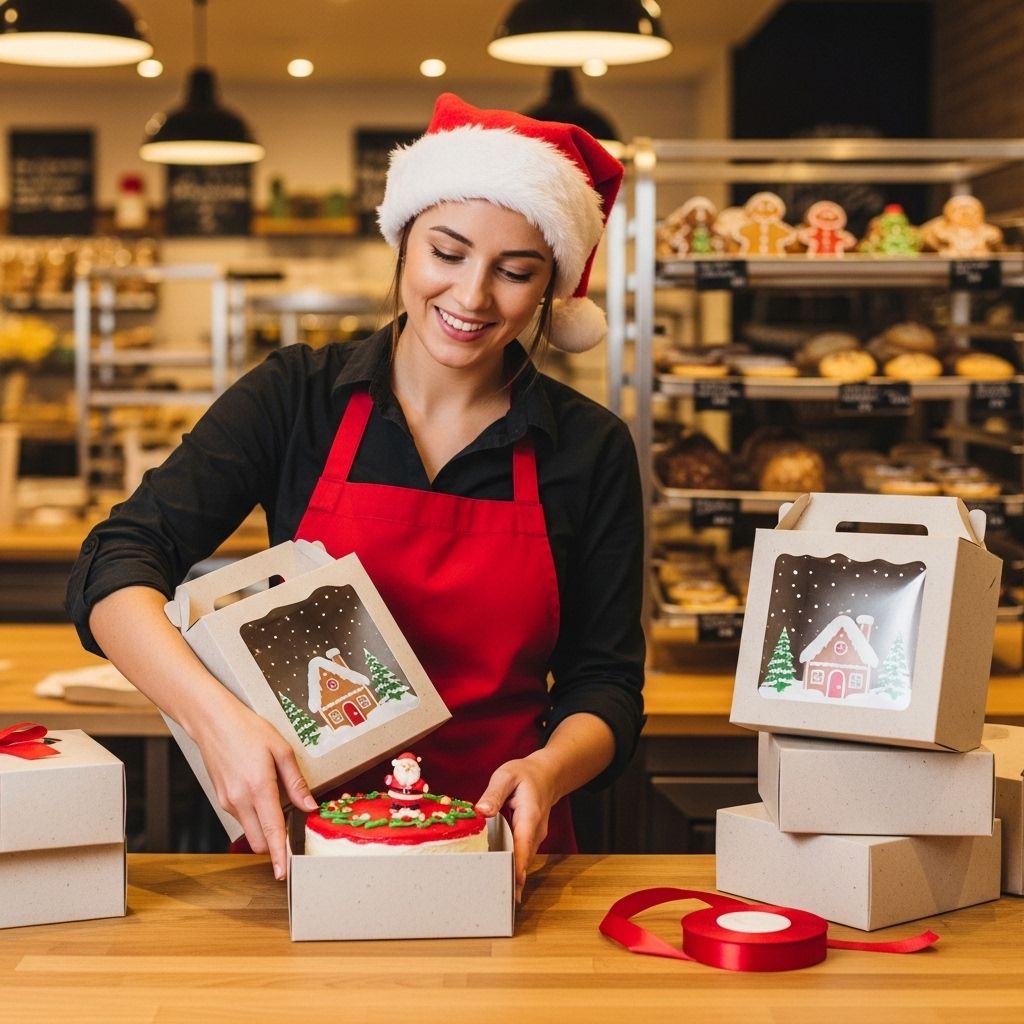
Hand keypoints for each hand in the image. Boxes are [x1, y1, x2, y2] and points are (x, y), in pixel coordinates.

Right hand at [192, 696, 317, 879]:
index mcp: (259, 788)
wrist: (212, 722)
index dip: (279, 855)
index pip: (271, 831)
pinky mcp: (221, 799)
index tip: (284, 873)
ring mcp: (227, 802)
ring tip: (272, 795)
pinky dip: (253, 814)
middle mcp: (240, 800)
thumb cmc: (248, 730)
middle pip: (258, 841)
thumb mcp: (281, 749)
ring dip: (263, 826)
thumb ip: (296, 781)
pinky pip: (241, 817)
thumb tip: (309, 806)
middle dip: (273, 841)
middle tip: (289, 821)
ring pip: (249, 830)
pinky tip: (258, 790)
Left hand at [475, 753, 557, 902]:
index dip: (517, 867)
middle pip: (523, 861)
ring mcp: (534, 839)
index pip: (524, 845)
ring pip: (522, 863)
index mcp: (529, 816)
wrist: (546, 776)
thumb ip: (493, 793)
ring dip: (509, 878)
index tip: (511, 888)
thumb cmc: (525, 775)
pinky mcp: (528, 842)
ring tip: (491, 899)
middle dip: (510, 880)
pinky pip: (519, 858)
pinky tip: (495, 881)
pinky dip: (510, 870)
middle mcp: (535, 833)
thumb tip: (481, 811)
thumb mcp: (506, 776)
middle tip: (492, 902)